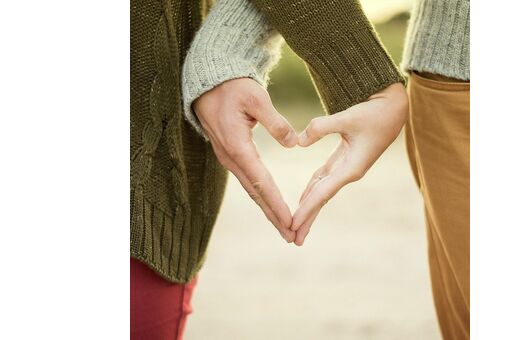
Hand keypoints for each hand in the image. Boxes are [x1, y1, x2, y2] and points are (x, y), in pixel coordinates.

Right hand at [193, 78, 297, 242]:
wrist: (208, 82)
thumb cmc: (233, 87)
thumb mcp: (256, 98)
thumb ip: (276, 122)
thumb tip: (294, 143)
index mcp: (238, 146)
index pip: (261, 181)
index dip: (276, 203)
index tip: (290, 221)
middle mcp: (231, 158)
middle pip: (256, 193)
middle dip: (274, 216)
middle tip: (292, 237)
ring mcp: (229, 158)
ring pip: (251, 190)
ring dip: (268, 210)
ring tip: (285, 228)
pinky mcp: (231, 155)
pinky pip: (248, 181)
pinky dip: (261, 196)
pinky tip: (271, 206)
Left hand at [291, 83, 408, 245]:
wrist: (394, 108)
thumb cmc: (375, 112)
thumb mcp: (348, 117)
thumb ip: (321, 128)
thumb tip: (298, 142)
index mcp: (351, 168)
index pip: (323, 193)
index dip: (307, 209)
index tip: (293, 225)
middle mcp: (349, 172)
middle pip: (322, 199)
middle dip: (307, 219)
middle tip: (292, 239)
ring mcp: (347, 167)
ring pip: (322, 191)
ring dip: (309, 208)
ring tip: (295, 226)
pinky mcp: (344, 159)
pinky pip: (324, 179)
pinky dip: (312, 189)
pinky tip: (303, 199)